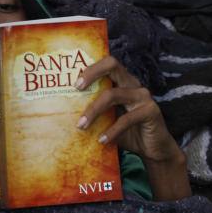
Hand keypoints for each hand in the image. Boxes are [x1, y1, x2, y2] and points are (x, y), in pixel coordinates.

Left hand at [76, 55, 190, 199]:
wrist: (152, 149)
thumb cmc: (125, 132)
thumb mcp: (106, 120)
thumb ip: (91, 113)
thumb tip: (59, 115)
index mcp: (121, 81)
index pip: (106, 63)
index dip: (90, 67)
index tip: (73, 81)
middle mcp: (133, 84)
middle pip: (113, 65)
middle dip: (91, 73)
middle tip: (76, 88)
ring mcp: (143, 96)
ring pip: (113, 95)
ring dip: (93, 110)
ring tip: (81, 126)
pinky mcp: (151, 111)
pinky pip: (126, 119)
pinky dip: (111, 130)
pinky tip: (101, 140)